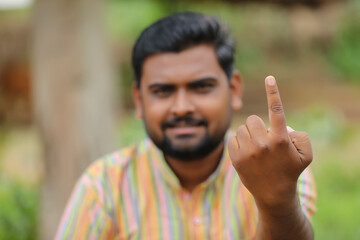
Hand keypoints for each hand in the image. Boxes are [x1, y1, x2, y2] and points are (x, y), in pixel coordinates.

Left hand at [228, 76, 312, 207]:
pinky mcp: (236, 157)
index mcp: (280, 139)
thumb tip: (285, 126)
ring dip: (248, 134)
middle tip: (263, 139)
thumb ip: (300, 135)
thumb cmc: (290, 170)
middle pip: (253, 119)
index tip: (269, 78)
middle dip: (258, 127)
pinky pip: (233, 138)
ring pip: (242, 128)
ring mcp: (248, 151)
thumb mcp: (305, 154)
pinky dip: (239, 142)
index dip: (273, 92)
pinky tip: (246, 153)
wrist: (273, 194)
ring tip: (255, 149)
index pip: (276, 110)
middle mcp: (263, 143)